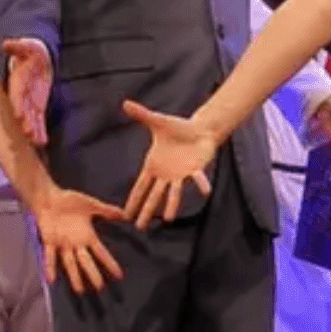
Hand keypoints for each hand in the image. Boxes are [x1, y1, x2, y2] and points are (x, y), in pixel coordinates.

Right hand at [3, 38, 51, 145]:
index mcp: (18, 82)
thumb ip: (19, 46)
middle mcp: (21, 95)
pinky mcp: (37, 106)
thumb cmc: (31, 52)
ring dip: (33, 130)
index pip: (16, 94)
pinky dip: (40, 130)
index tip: (19, 115)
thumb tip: (8, 44)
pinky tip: (42, 142)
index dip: (17, 104)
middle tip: (28, 134)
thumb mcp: (28, 46)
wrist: (37, 58)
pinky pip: (39, 119)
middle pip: (23, 110)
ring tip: (37, 141)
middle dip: (25, 122)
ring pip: (30, 118)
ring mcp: (29, 102)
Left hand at [32, 185, 124, 293]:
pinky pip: (50, 257)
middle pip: (87, 262)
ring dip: (74, 277)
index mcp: (88, 236)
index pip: (101, 253)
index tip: (119, 275)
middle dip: (93, 275)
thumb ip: (108, 210)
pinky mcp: (49, 242)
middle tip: (100, 288)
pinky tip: (52, 279)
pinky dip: (50, 267)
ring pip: (70, 264)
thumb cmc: (70, 201)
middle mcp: (76, 244)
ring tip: (80, 290)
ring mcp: (62, 244)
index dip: (110, 264)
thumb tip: (126, 214)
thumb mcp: (92, 205)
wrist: (49, 198)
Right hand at [122, 100, 215, 228]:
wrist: (199, 128)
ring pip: (173, 193)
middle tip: (139, 228)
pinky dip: (201, 184)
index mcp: (153, 166)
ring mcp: (180, 174)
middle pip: (153, 196)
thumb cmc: (177, 127)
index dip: (132, 201)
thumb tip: (125, 103)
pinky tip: (206, 192)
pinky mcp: (195, 169)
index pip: (139, 187)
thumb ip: (142, 114)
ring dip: (170, 205)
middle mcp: (165, 174)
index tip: (124, 215)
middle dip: (146, 212)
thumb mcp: (157, 121)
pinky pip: (198, 178)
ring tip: (167, 220)